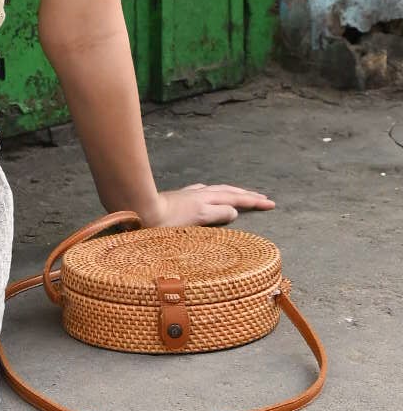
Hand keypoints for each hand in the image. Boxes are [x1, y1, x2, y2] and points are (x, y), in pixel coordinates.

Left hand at [140, 184, 275, 227]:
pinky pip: (203, 192)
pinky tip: (209, 193)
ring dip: (232, 192)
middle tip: (264, 198)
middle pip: (229, 191)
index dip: (254, 201)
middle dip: (247, 195)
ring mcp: (190, 195)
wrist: (140, 210)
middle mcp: (201, 194)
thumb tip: (234, 210)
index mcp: (207, 199)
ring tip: (242, 194)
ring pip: (217, 190)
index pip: (237, 199)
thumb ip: (218, 213)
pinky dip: (214, 192)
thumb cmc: (166, 221)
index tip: (271, 204)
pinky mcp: (179, 198)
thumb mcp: (197, 219)